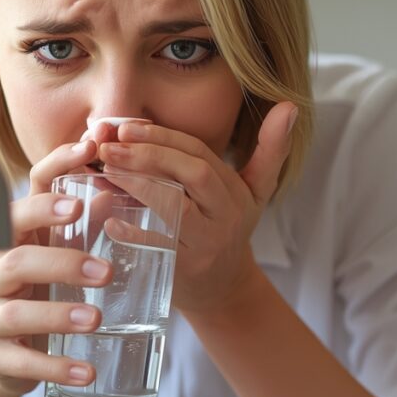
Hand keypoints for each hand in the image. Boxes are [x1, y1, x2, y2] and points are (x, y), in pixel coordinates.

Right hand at [0, 139, 112, 396]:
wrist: (9, 357)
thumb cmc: (42, 293)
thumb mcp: (63, 256)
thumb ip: (86, 225)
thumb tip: (114, 190)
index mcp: (17, 239)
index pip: (25, 195)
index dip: (54, 172)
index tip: (89, 156)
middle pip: (17, 257)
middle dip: (61, 261)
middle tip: (105, 271)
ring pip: (15, 312)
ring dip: (56, 314)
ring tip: (96, 319)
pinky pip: (23, 363)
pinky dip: (55, 367)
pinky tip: (87, 372)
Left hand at [96, 103, 297, 315]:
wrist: (222, 290)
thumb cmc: (227, 229)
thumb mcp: (256, 191)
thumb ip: (269, 149)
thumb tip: (290, 106)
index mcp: (236, 191)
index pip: (200, 153)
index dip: (164, 137)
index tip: (127, 127)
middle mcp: (226, 215)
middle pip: (195, 174)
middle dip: (150, 155)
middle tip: (110, 147)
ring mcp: (207, 244)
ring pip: (177, 208)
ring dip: (139, 185)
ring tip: (106, 170)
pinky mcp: (187, 271)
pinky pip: (161, 249)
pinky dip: (135, 234)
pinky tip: (111, 219)